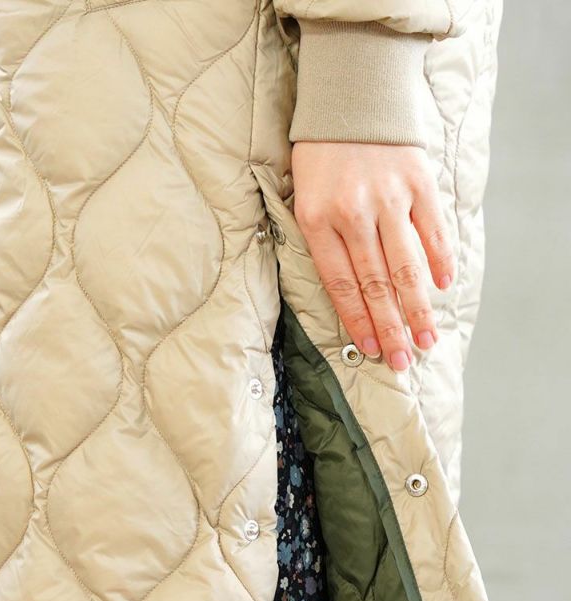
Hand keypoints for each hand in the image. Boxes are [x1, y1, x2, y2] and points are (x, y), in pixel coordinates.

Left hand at [291, 141, 454, 371]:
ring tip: (426, 339)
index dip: (358, 322)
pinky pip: (432, 230)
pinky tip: (442, 287)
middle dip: (390, 328)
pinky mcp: (418, 181)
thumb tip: (351, 295)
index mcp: (317, 220)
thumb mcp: (304, 197)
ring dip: (417, 307)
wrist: (350, 93)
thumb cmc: (321, 154)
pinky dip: (439, 260)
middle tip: (402, 360)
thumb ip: (324, 242)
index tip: (369, 350)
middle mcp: (353, 213)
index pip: (341, 285)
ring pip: (405, 266)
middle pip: (375, 285)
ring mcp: (389, 197)